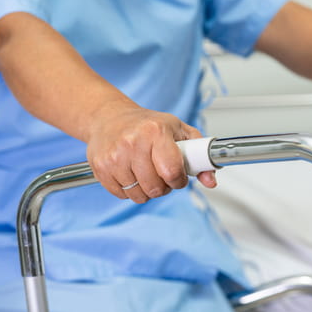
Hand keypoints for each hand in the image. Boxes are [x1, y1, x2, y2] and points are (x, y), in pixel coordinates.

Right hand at [85, 100, 214, 203]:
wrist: (109, 117)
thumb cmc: (147, 124)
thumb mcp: (178, 131)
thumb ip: (199, 156)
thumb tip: (210, 180)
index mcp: (155, 131)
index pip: (172, 171)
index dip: (178, 180)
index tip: (178, 177)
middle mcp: (133, 142)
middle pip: (155, 188)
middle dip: (163, 187)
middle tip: (161, 174)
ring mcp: (114, 156)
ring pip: (138, 195)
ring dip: (146, 190)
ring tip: (145, 173)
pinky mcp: (100, 167)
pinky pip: (121, 195)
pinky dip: (129, 190)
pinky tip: (130, 174)